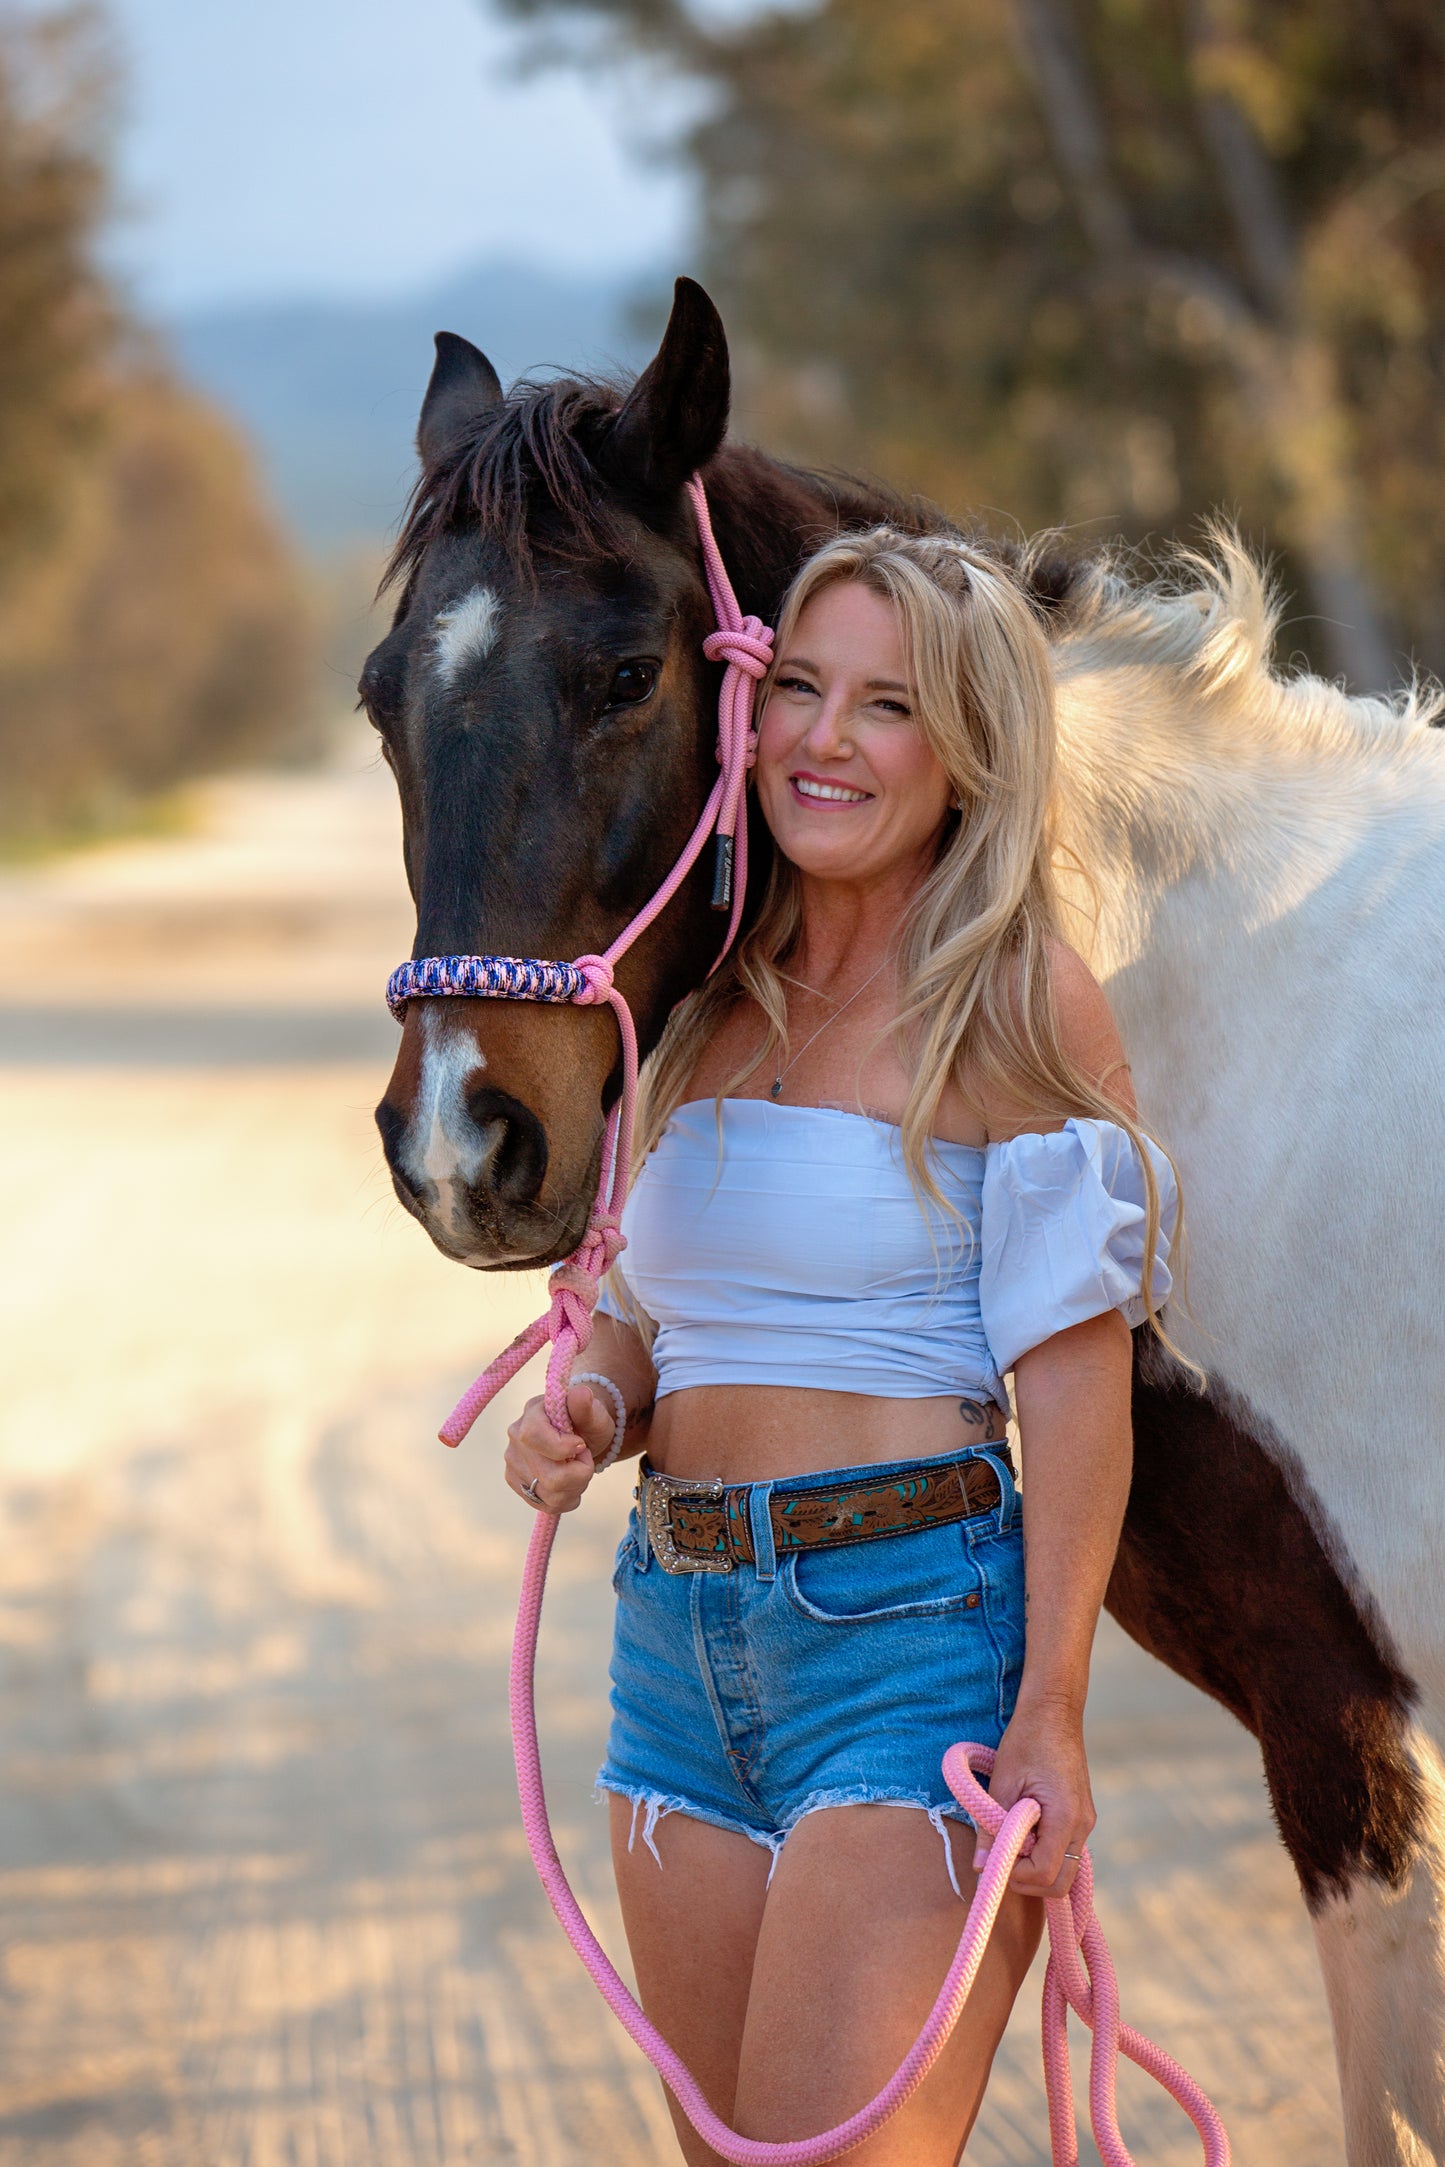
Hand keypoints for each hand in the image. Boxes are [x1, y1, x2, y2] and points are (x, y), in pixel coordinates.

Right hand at [505, 1385, 616, 1513]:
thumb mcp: (594, 1413)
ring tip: (577, 1469)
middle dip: (579, 1473)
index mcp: (532, 1412)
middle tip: (584, 1457)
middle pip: (548, 1476)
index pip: (534, 1437)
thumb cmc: (587, 1423)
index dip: (562, 1448)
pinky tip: (569, 1482)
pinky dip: (566, 1498)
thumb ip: (587, 1406)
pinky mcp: (516, 1483)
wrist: (579, 1438)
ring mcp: (513, 1463)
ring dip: (575, 1487)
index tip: (582, 1445)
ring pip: (549, 1494)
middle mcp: (515, 1437)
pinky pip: (546, 1504)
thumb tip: (581, 1394)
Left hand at [974, 1697, 1094, 1899]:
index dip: (1016, 1875)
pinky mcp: (1080, 1817)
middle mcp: (1082, 1825)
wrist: (1053, 1712)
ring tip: (1011, 1840)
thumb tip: (980, 1866)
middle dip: (1027, 1881)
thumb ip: (992, 1828)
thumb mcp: (1002, 1784)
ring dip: (1034, 1867)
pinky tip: (1024, 1832)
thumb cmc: (1026, 1741)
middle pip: (1060, 1883)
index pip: (1045, 1873)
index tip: (995, 1857)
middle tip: (1001, 1858)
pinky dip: (1043, 1853)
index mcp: (1066, 1817)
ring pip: (1064, 1870)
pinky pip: (1064, 1851)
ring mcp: (1085, 1822)